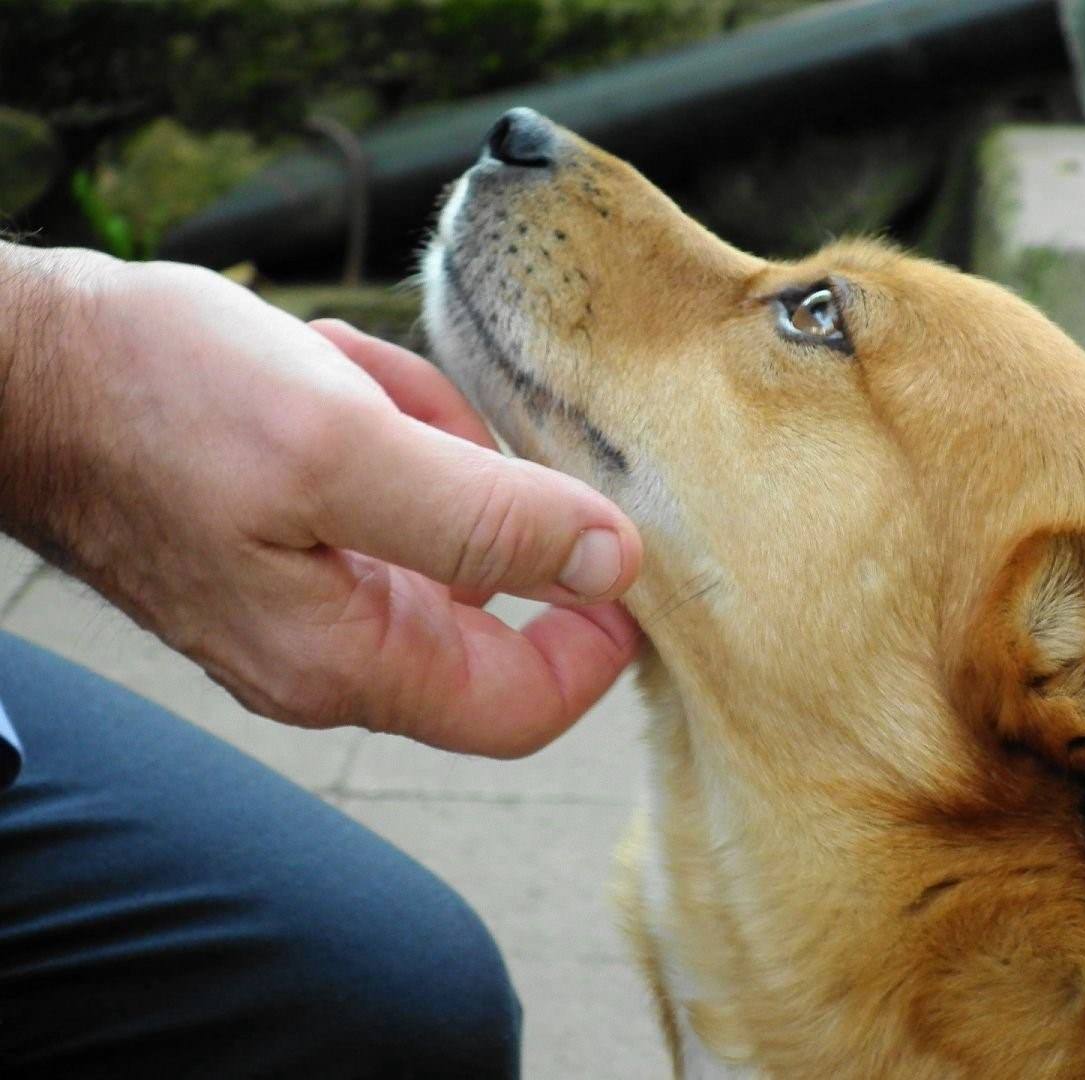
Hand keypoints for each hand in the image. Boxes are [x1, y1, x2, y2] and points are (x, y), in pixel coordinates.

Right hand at [0, 246, 642, 756]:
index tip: (626, 548)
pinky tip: (331, 381)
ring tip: (358, 386)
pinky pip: (387, 492)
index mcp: (350, 660)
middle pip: (489, 606)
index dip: (596, 640)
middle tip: (446, 416)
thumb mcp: (338, 448)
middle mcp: (333, 651)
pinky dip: (385, 427)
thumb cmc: (151, 400)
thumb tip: (613, 562)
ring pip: (440, 534)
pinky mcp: (291, 545)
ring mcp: (308, 600)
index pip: (523, 704)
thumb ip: (485, 518)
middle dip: (488, 498)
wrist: (23, 364)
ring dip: (429, 446)